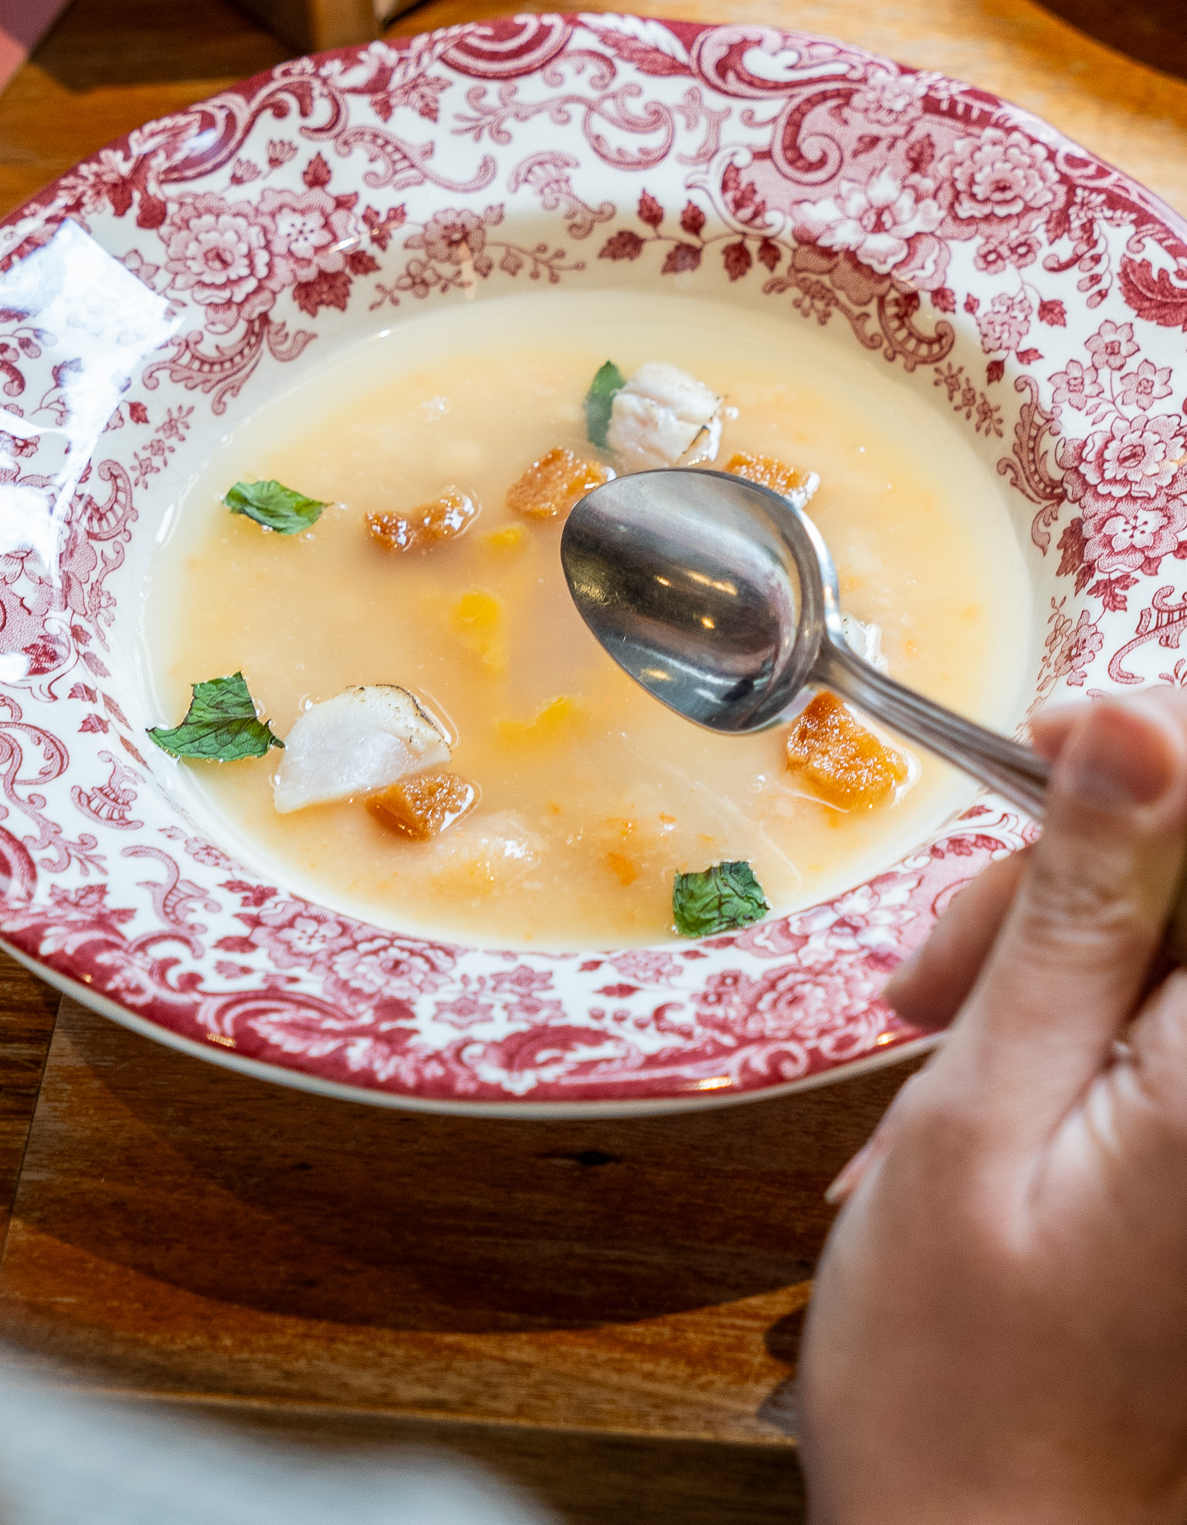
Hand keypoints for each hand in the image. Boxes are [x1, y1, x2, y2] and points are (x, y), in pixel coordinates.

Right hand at [798, 693, 1186, 1524]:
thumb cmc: (964, 1373)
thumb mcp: (981, 1106)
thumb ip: (1071, 915)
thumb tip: (1129, 724)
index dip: (1159, 747)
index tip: (1046, 745)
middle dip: (1074, 870)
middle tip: (936, 974)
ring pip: (1174, 935)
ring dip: (1054, 946)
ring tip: (934, 1041)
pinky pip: (1164, 1013)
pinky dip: (1076, 1012)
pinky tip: (988, 1077)